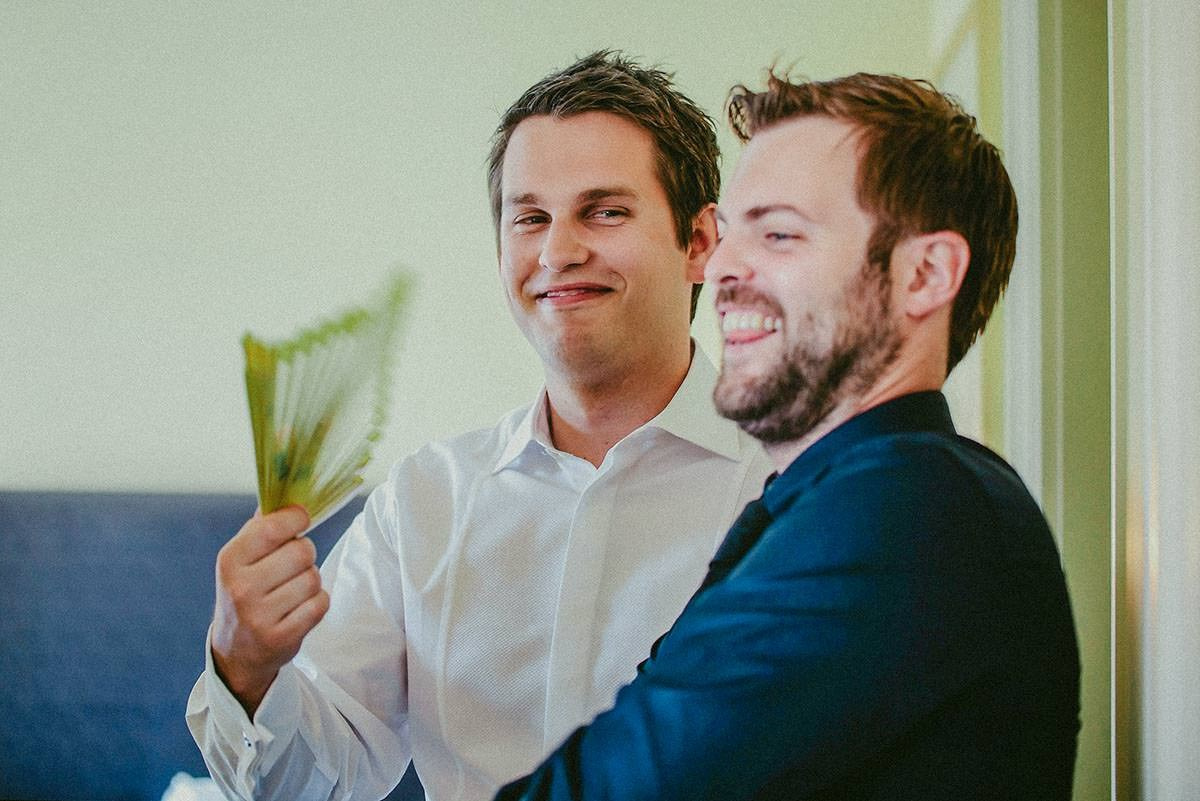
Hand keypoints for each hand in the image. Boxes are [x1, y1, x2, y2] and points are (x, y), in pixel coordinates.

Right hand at [210, 506, 329, 715]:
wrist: (236, 651)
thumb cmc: (245, 591)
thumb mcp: (241, 559)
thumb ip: (262, 526)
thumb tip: (286, 490)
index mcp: (230, 560)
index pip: (273, 527)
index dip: (296, 518)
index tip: (301, 519)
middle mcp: (241, 588)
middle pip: (302, 552)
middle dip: (305, 554)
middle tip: (292, 564)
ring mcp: (260, 616)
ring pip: (314, 578)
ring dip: (311, 581)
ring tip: (292, 590)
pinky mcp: (281, 638)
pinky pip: (321, 604)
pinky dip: (317, 603)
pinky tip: (299, 608)